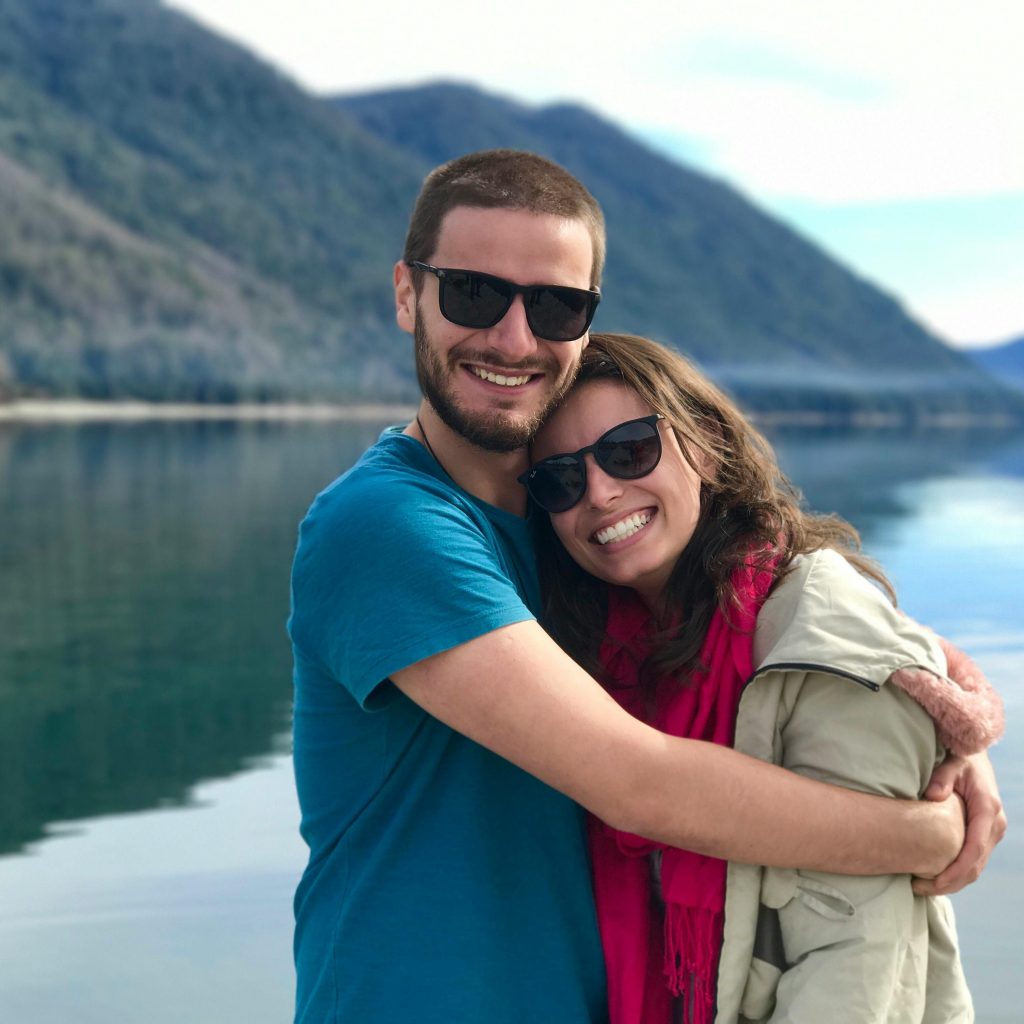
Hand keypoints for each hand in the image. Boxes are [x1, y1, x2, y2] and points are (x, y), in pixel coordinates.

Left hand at [913, 751, 1006, 894]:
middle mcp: (994, 824)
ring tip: (924, 887)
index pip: (974, 849)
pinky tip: (935, 876)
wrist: (974, 757)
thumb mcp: (951, 763)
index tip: (935, 883)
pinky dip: (958, 872)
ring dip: (954, 881)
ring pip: (976, 866)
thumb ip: (942, 778)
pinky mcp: (985, 833)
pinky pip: (974, 859)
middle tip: (919, 889)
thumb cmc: (959, 758)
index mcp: (987, 810)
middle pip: (976, 865)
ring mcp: (992, 831)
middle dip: (950, 882)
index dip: (956, 871)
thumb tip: (933, 796)